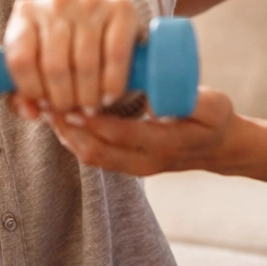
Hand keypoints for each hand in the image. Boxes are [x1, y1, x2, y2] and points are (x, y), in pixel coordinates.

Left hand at [2, 0, 139, 118]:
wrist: (100, 18)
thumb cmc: (61, 48)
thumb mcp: (36, 65)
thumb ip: (25, 95)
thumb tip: (32, 112)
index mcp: (26, 13)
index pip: (21, 59)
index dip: (32, 90)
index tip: (43, 105)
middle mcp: (56, 2)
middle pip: (54, 65)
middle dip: (63, 99)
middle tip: (70, 111)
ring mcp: (89, 2)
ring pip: (85, 64)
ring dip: (88, 96)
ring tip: (89, 107)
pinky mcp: (121, 8)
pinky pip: (115, 55)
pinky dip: (112, 83)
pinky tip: (109, 96)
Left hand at [47, 88, 238, 175]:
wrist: (221, 149)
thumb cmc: (215, 121)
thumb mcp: (215, 106)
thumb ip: (192, 99)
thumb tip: (157, 98)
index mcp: (166, 145)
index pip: (123, 136)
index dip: (95, 121)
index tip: (74, 102)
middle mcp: (146, 161)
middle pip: (97, 150)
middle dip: (69, 127)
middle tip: (48, 100)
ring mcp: (134, 167)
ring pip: (91, 156)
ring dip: (66, 133)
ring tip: (46, 106)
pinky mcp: (126, 164)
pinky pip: (93, 156)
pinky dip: (73, 138)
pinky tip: (60, 117)